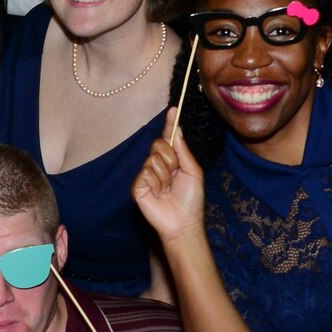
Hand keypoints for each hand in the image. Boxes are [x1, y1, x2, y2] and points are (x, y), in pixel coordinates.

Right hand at [132, 109, 205, 243]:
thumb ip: (183, 151)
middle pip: (159, 144)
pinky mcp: (138, 186)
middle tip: (175, 175)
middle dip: (171, 158)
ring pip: (153, 159)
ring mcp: (147, 175)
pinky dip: (156, 183)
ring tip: (168, 189)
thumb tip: (177, 131)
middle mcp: (158, 165)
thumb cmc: (191, 199)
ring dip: (165, 174)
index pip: (168, 138)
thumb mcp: (193, 172)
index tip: (173, 109)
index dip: (170, 124)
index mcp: (172, 160)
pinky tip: (159, 194)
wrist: (184, 222)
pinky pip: (146, 172)